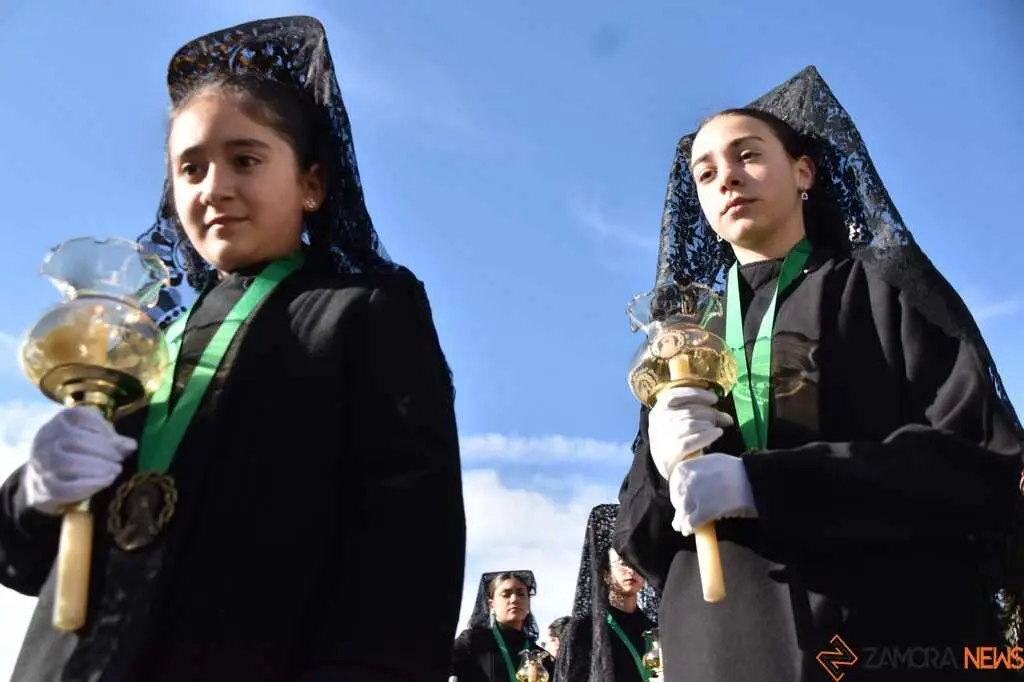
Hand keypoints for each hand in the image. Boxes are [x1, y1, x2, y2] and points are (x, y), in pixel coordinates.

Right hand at [21, 406, 137, 514]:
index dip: (101, 426)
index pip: (79, 416)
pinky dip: (90, 485)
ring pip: (69, 464)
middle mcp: (46, 440)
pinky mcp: (46, 488)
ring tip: (115, 470)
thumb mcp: (92, 438)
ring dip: (98, 467)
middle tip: (119, 458)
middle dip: (104, 449)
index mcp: (60, 422)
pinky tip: (106, 481)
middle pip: (75, 440)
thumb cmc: (77, 451)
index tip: (116, 438)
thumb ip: (111, 439)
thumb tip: (131, 445)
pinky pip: (65, 488)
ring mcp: (43, 465)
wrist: (45, 479)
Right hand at [648, 386, 732, 479]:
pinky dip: (708, 435)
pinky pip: (694, 439)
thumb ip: (700, 415)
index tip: (714, 399)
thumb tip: (727, 418)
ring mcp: (664, 436)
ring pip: (692, 424)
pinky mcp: (672, 452)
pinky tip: (717, 433)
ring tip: (715, 430)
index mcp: (659, 410)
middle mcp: (659, 421)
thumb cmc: (679, 442)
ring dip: (708, 425)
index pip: (674, 395)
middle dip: (710, 414)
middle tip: (722, 420)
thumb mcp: (682, 423)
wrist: (671, 470)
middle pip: (689, 411)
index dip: (696, 394)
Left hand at [668, 453, 756, 535]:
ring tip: (683, 527)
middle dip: (681, 508)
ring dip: (681, 522)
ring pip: (681, 514)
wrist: (749, 480)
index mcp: (684, 468)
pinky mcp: (701, 512)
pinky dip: (689, 528)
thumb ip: (696, 470)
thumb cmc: (734, 470)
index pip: (675, 484)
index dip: (679, 494)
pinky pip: (689, 524)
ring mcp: (691, 498)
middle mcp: (684, 482)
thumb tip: (689, 480)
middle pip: (677, 500)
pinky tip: (690, 530)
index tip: (683, 500)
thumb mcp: (709, 462)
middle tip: (685, 514)